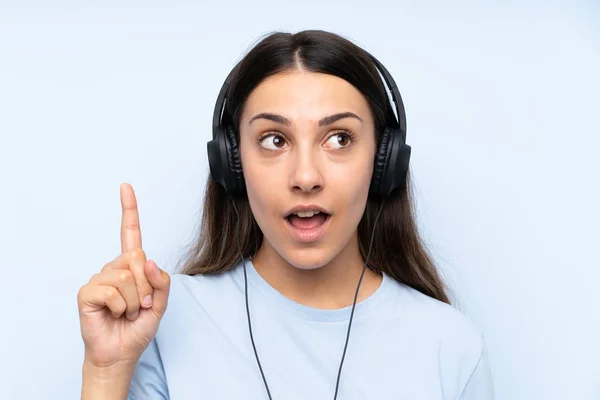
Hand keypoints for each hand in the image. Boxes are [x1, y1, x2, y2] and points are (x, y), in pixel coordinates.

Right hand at [77, 183, 170, 368]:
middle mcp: (114, 268)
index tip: (125, 186)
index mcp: (131, 267)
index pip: (130, 233)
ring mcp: (99, 279)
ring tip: (128, 312)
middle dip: (147, 287)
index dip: (129, 210)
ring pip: (127, 277)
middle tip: (141, 305)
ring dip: (136, 301)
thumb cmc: (138, 327)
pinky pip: (112, 291)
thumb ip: (161, 282)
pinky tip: (115, 314)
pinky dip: (122, 307)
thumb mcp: (161, 304)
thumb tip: (148, 261)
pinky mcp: (88, 292)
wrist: (121, 352)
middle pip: (137, 258)